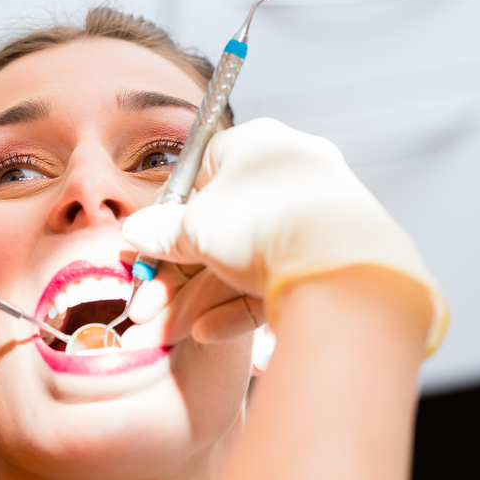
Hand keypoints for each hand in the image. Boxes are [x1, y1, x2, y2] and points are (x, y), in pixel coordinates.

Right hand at [122, 118, 445, 353]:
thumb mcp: (195, 226)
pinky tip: (206, 332)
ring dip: (198, 298)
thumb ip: (163, 231)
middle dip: (177, 273)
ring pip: (241, 261)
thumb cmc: (263, 221)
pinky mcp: (324, 262)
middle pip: (219, 227)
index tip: (148, 246)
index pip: (201, 173)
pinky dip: (235, 308)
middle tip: (147, 303)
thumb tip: (138, 230)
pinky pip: (271, 282)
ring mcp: (310, 219)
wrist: (341, 266)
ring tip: (167, 330)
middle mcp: (287, 175)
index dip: (169, 213)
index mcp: (256, 146)